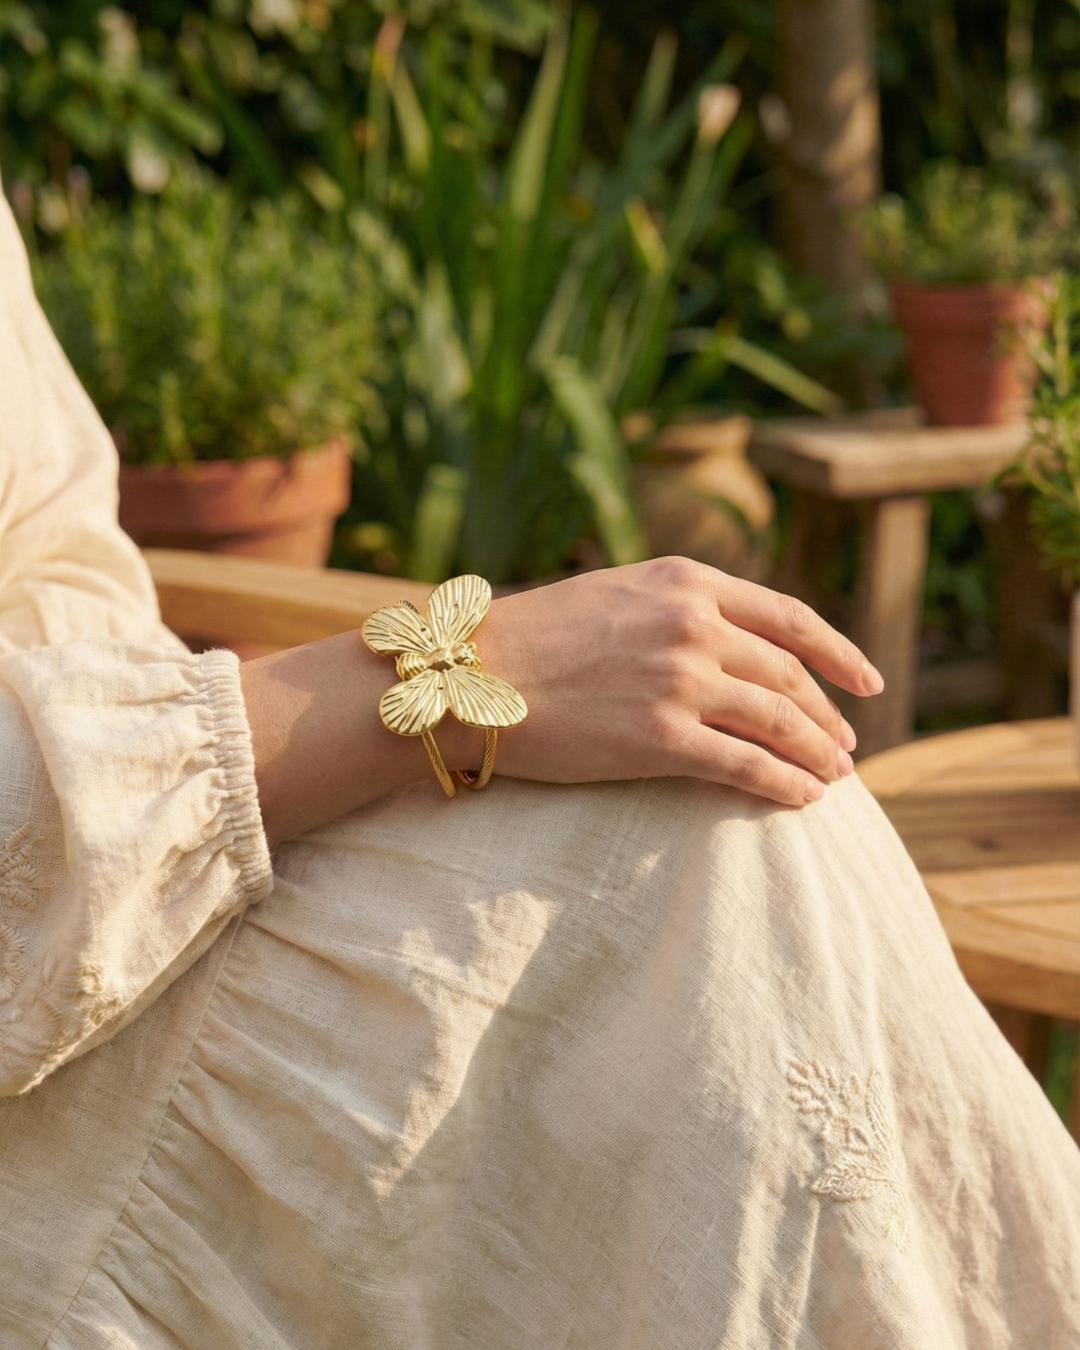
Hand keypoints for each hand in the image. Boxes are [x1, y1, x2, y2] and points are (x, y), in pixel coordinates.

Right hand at [468, 557, 882, 807]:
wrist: (469, 676)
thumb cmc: (532, 638)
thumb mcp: (616, 594)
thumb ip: (676, 607)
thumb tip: (724, 636)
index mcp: (686, 582)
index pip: (789, 617)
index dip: (839, 651)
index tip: (866, 682)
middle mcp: (694, 625)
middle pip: (790, 674)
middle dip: (828, 715)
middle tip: (846, 746)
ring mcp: (680, 680)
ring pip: (779, 720)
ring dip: (816, 753)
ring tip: (834, 778)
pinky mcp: (660, 738)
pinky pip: (746, 765)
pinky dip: (784, 784)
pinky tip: (803, 801)